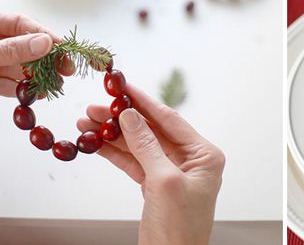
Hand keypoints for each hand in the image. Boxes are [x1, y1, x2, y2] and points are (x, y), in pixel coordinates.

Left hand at [0, 14, 73, 96]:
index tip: (63, 46)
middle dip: (46, 58)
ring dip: (38, 76)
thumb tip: (45, 43)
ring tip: (56, 84)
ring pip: (17, 66)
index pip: (20, 22)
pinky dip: (21, 88)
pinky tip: (36, 92)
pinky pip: (6, 82)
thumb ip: (12, 48)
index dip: (43, 33)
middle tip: (67, 68)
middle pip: (24, 45)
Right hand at [77, 85, 224, 244]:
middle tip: (95, 107)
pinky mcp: (156, 185)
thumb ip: (147, 146)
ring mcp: (172, 172)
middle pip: (152, 130)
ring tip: (86, 122)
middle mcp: (191, 159)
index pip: (170, 120)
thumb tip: (130, 116)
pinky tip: (96, 142)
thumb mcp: (164, 181)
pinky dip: (115, 152)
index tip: (124, 87)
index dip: (145, 102)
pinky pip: (134, 162)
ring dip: (114, 134)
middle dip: (123, 119)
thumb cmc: (180, 228)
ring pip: (139, 145)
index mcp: (205, 154)